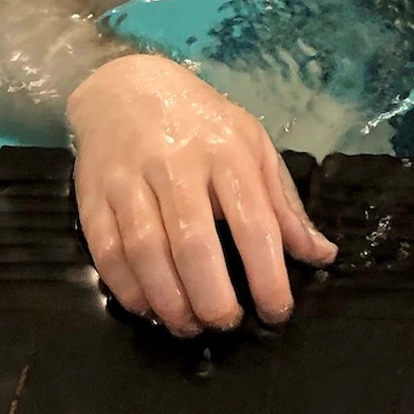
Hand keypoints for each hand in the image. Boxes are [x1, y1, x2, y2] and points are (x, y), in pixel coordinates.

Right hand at [67, 55, 337, 336]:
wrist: (127, 87)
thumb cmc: (204, 124)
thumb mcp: (254, 148)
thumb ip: (284, 205)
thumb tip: (322, 255)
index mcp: (228, 153)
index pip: (254, 223)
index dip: (267, 275)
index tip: (277, 312)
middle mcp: (178, 166)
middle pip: (194, 243)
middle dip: (213, 296)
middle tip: (227, 325)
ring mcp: (130, 181)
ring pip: (146, 253)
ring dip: (170, 301)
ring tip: (190, 326)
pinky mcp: (92, 196)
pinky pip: (107, 253)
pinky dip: (129, 290)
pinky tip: (150, 308)